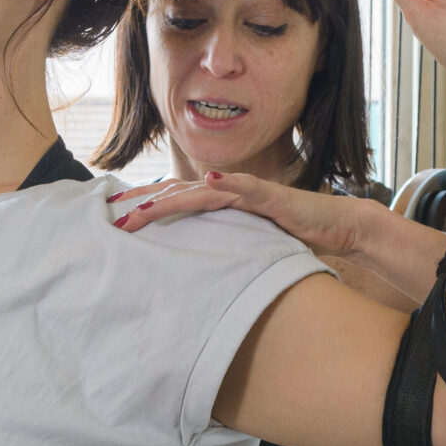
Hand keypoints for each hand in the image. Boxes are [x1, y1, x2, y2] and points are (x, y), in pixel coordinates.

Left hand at [108, 170, 369, 256]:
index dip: (144, 206)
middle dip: (143, 204)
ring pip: (202, 191)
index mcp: (220, 204)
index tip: (113, 217)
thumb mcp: (246, 245)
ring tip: (140, 210)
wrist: (335, 226)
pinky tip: (211, 179)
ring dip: (170, 199)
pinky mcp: (273, 197)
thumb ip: (221, 246)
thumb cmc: (290, 236)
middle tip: (111, 216)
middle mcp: (229, 193)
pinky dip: (230, 183)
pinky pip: (249, 188)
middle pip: (177, 193)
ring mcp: (249, 192)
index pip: (175, 201)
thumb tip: (192, 265)